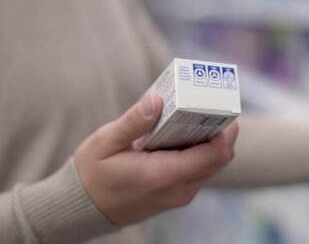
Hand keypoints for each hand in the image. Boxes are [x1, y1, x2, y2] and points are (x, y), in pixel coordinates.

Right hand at [73, 93, 238, 225]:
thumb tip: (158, 99)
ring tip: (193, 113)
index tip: (217, 104)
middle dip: (219, 129)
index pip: (214, 155)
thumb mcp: (106, 142)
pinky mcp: (176, 194)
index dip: (224, 129)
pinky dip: (199, 150)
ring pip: (212, 165)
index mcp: (163, 175)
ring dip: (210, 139)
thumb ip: (134, 122)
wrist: (83, 209)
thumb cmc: (92, 174)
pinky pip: (199, 170)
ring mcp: (179, 195)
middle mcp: (178, 190)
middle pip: (219, 159)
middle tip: (207, 102)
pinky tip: (182, 132)